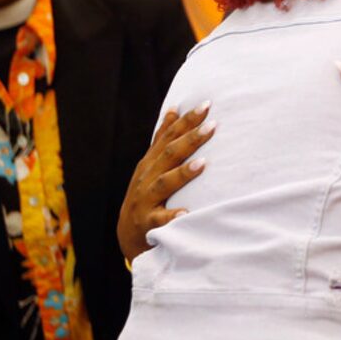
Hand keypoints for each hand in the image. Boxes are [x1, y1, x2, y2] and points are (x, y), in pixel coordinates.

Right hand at [117, 104, 215, 261]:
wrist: (128, 234)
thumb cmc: (147, 194)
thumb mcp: (152, 165)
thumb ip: (163, 138)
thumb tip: (174, 109)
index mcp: (151, 162)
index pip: (169, 136)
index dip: (186, 121)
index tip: (206, 105)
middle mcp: (147, 177)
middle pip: (169, 155)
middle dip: (190, 139)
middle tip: (212, 125)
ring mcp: (145, 200)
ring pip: (164, 184)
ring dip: (182, 173)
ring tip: (202, 164)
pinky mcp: (148, 223)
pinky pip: (160, 220)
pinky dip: (172, 216)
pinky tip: (186, 213)